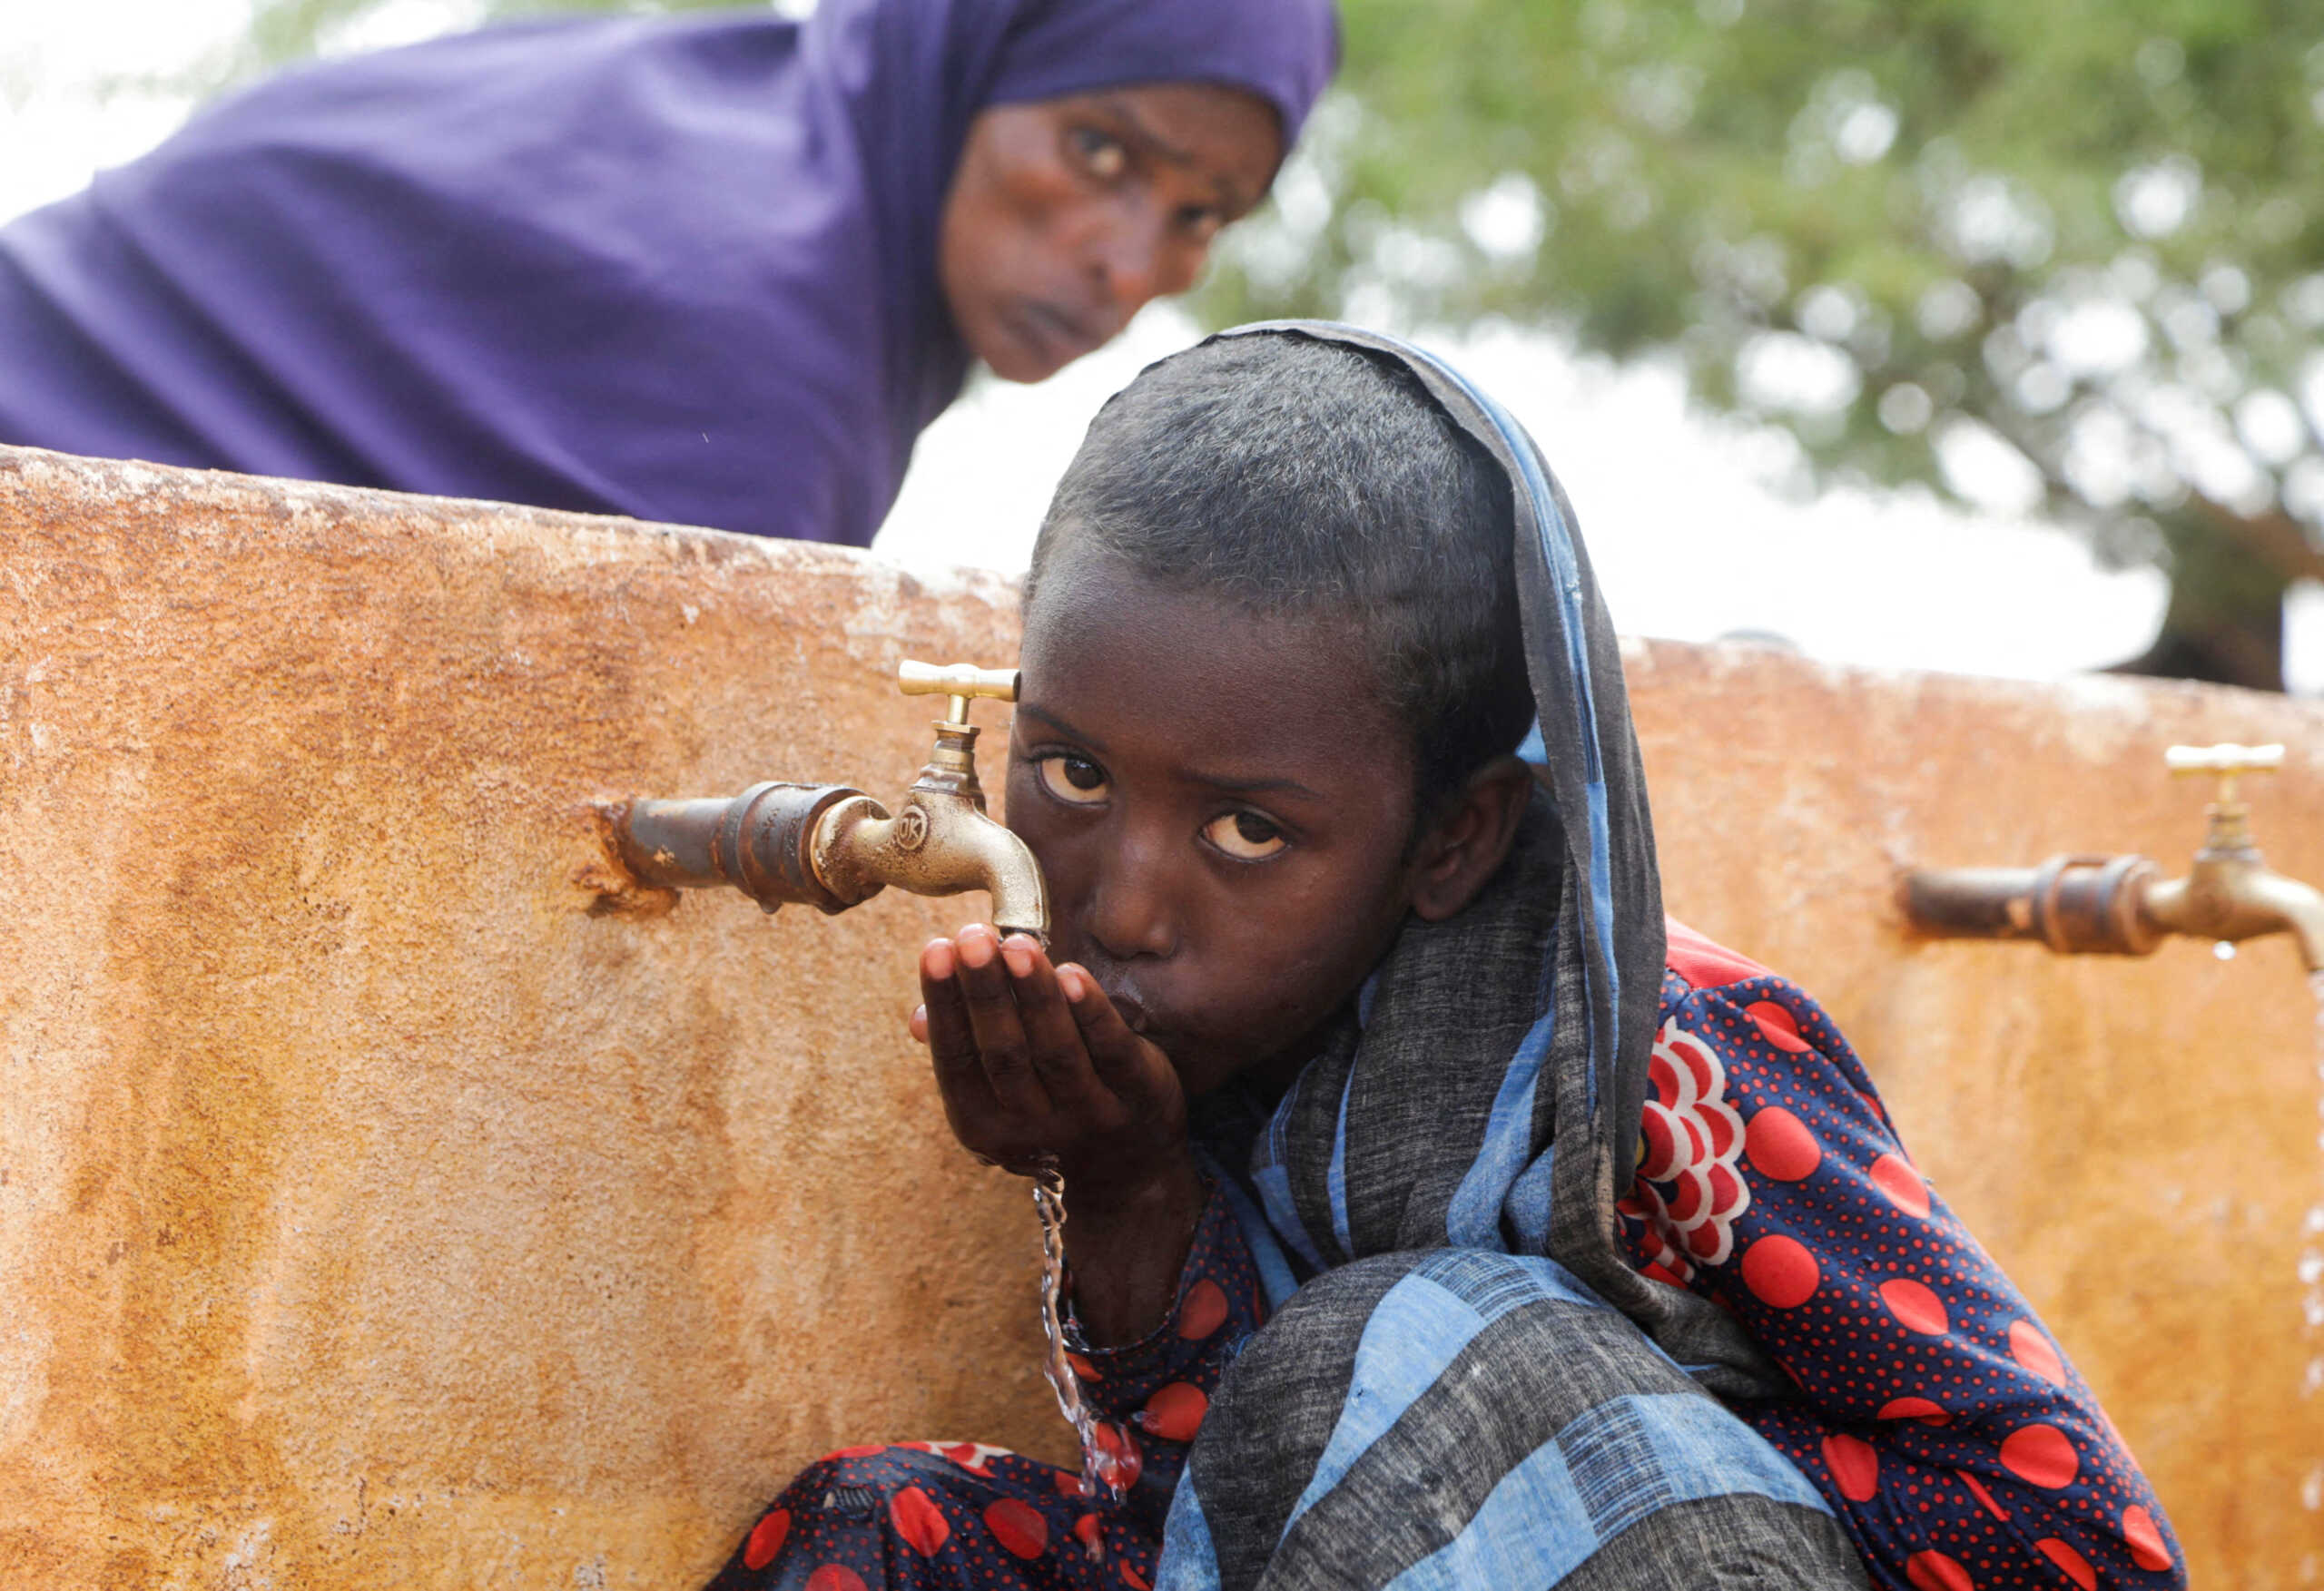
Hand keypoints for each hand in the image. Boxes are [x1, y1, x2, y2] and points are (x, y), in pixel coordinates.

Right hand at [911, 923, 1192, 1209]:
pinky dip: (1091, 1012)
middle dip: (985, 993)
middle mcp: (1033, 1129)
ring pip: (1056, 1050)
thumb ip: (963, 1052)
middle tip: (971, 936)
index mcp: (984, 1127)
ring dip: (1034, 994)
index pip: (956, 1061)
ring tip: (1017, 944)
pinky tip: (1072, 974)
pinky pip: (1111, 1051)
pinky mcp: (1138, 1096)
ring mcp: (1088, 1115)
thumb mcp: (995, 1098)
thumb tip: (917, 1018)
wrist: (1127, 1173)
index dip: (945, 1004)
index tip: (936, 948)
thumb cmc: (1045, 1110)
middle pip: (1004, 1055)